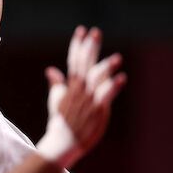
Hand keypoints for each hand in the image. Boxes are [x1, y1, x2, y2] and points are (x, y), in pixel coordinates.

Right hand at [36, 26, 126, 167]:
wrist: (62, 142)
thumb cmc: (60, 122)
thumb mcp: (56, 99)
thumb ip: (56, 84)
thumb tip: (50, 70)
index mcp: (71, 85)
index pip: (74, 60)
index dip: (77, 44)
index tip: (82, 30)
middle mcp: (79, 89)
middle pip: (84, 64)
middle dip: (90, 47)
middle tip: (95, 32)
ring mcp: (88, 99)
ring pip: (96, 79)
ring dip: (106, 67)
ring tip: (118, 57)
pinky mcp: (97, 110)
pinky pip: (105, 96)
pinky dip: (113, 86)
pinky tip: (122, 77)